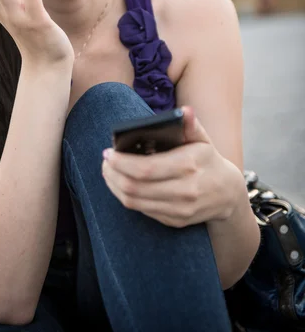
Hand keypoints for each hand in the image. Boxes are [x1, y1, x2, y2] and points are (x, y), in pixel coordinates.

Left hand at [102, 107, 238, 227]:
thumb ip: (190, 124)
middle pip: (135, 186)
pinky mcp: (175, 220)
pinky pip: (142, 210)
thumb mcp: (202, 139)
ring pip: (134, 201)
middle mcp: (184, 190)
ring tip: (108, 172)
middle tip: (105, 162)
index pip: (146, 168)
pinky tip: (121, 184)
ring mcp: (179, 209)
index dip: (122, 162)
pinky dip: (127, 197)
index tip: (108, 153)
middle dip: (113, 174)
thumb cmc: (208, 159)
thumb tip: (184, 111)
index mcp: (188, 165)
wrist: (227, 193)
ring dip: (115, 186)